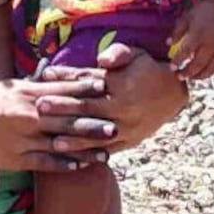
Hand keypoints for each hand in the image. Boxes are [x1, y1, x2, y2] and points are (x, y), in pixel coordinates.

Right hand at [0, 76, 119, 174]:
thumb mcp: (8, 86)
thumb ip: (33, 82)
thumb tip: (53, 73)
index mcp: (27, 94)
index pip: (63, 90)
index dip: (87, 90)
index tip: (108, 90)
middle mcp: (28, 115)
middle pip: (68, 118)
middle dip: (95, 121)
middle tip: (118, 123)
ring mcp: (24, 139)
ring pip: (62, 143)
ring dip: (87, 147)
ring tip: (109, 148)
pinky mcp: (18, 159)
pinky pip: (47, 162)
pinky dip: (66, 163)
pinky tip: (83, 164)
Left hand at [36, 44, 187, 153]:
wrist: (174, 93)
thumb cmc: (148, 69)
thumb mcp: (136, 54)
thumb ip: (118, 54)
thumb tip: (101, 60)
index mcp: (123, 86)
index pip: (89, 82)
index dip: (66, 78)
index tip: (45, 75)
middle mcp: (124, 109)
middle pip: (88, 109)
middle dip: (62, 108)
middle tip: (39, 106)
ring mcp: (127, 128)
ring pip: (96, 134)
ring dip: (73, 138)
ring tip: (51, 142)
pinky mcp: (129, 141)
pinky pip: (107, 150)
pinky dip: (90, 154)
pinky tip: (73, 159)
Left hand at [167, 1, 213, 80]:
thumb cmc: (203, 11)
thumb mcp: (187, 17)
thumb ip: (177, 31)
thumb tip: (167, 44)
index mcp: (199, 34)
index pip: (186, 52)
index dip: (178, 61)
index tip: (171, 68)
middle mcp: (212, 43)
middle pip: (198, 64)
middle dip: (187, 73)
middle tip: (179, 77)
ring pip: (212, 68)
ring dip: (201, 76)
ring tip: (192, 78)